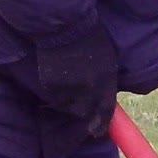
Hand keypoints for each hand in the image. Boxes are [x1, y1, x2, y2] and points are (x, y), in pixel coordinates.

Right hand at [33, 26, 118, 140]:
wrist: (64, 27)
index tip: (97, 131)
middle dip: (82, 109)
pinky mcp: (50, 85)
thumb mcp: (107, 58)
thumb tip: (105, 95)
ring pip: (66, 105)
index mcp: (105, 82)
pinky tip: (56, 77)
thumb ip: (106, 79)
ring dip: (67, 100)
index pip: (105, 111)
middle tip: (78, 101)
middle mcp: (87, 90)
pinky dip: (55, 91)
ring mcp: (68, 89)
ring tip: (67, 83)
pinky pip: (53, 96)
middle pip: (83, 112)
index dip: (101, 124)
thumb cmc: (91, 37)